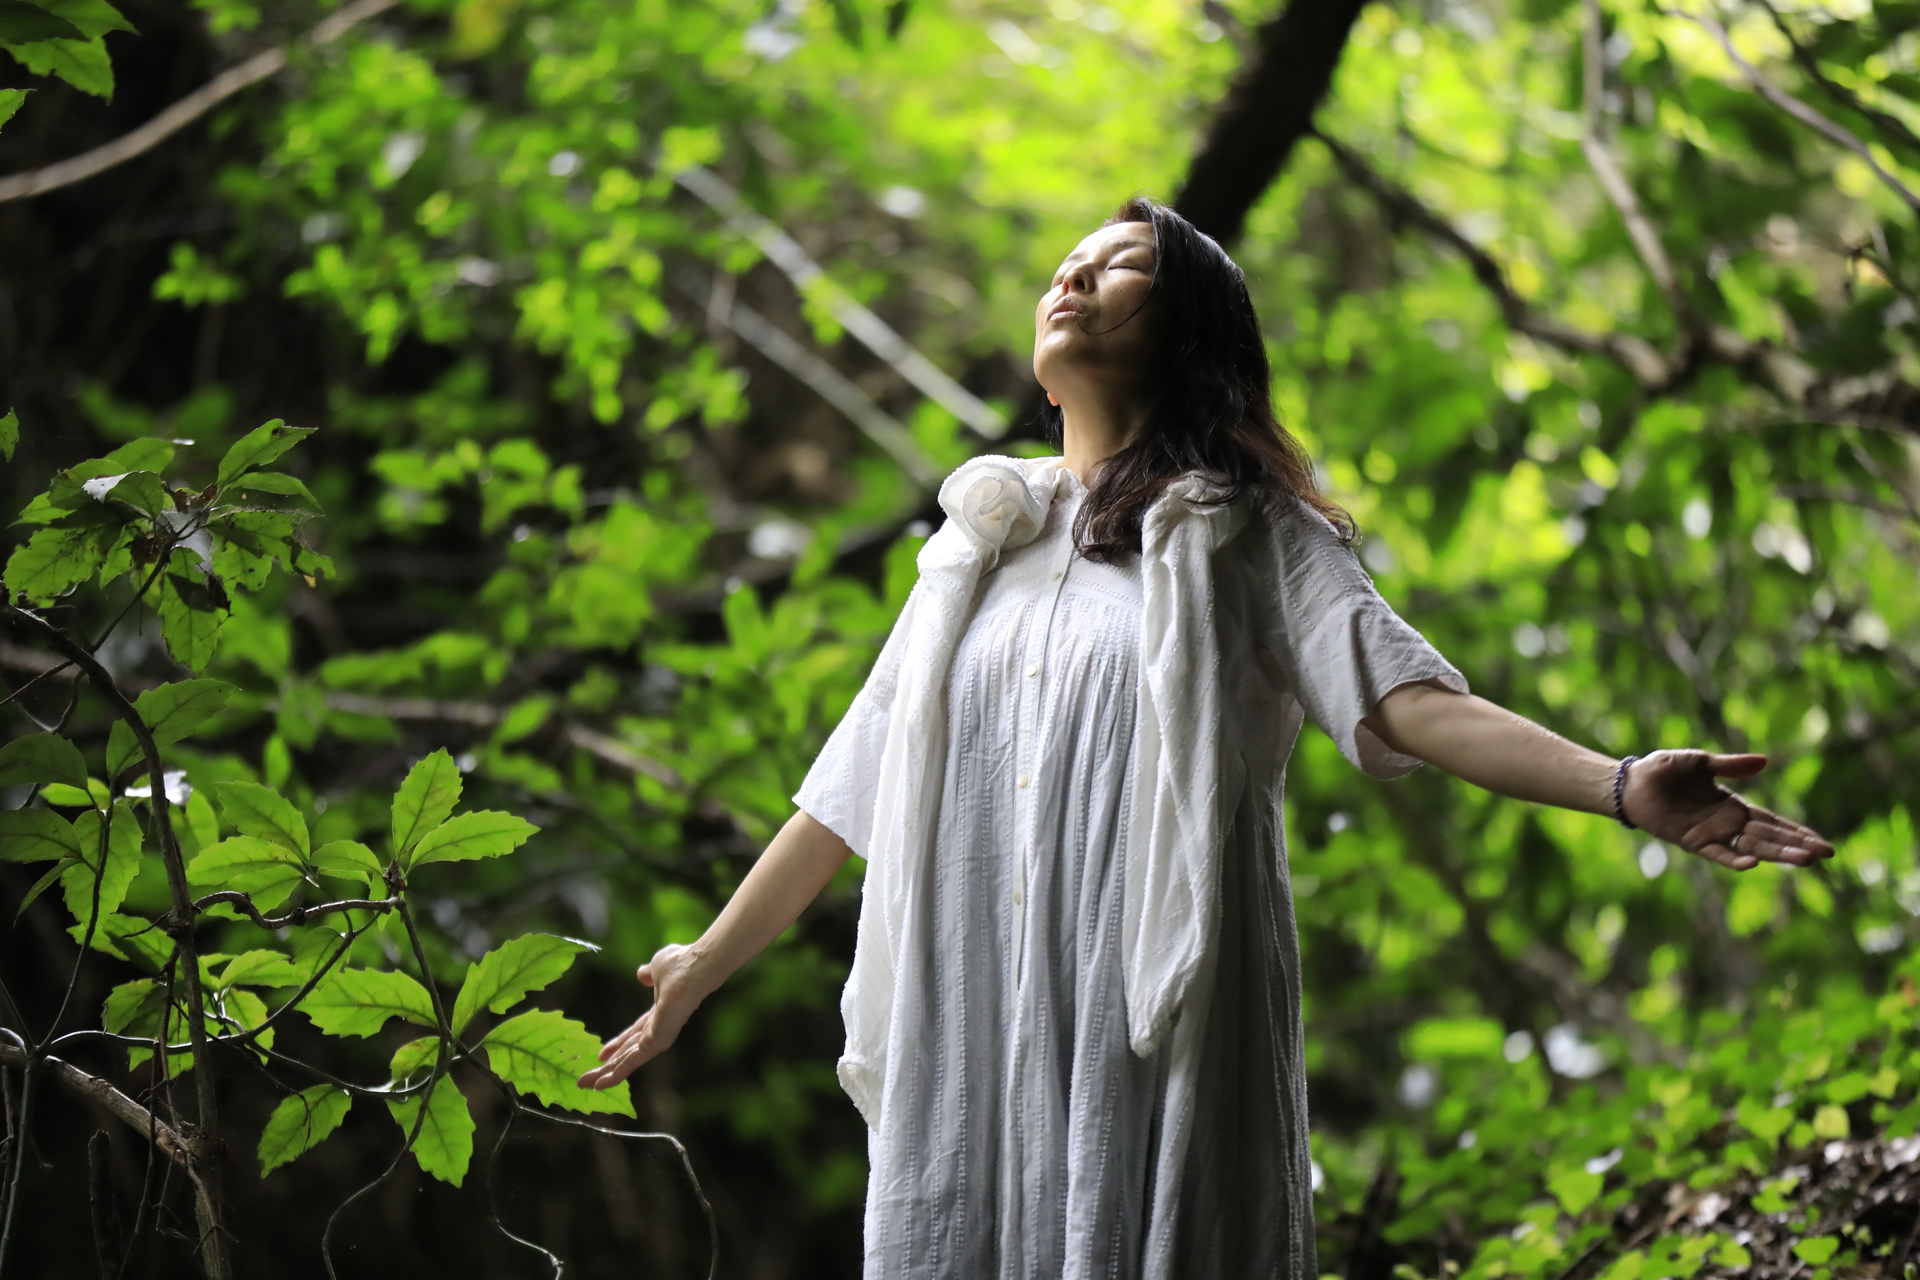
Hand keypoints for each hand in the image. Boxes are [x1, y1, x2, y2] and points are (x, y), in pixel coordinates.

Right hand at [577, 943, 706, 1089]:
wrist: (694, 967)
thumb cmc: (681, 964)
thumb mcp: (657, 968)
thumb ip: (648, 974)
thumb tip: (642, 973)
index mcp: (658, 1013)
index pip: (634, 1033)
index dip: (617, 1044)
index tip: (601, 1054)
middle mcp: (659, 1028)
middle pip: (628, 1052)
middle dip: (607, 1065)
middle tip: (586, 1079)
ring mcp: (659, 1036)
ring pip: (629, 1060)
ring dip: (608, 1074)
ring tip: (587, 1085)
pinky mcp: (658, 1041)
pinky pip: (634, 1060)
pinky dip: (618, 1072)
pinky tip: (602, 1083)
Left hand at [1620, 750, 1833, 870]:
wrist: (1631, 782)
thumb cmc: (1663, 770)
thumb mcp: (1700, 762)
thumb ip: (1730, 766)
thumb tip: (1765, 762)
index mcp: (1733, 806)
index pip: (1774, 822)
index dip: (1797, 832)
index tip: (1823, 844)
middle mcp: (1727, 824)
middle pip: (1769, 838)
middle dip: (1797, 846)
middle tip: (1825, 855)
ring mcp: (1711, 835)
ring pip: (1751, 847)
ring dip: (1776, 854)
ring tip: (1804, 860)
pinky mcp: (1691, 842)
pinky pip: (1716, 853)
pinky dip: (1734, 858)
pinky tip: (1753, 863)